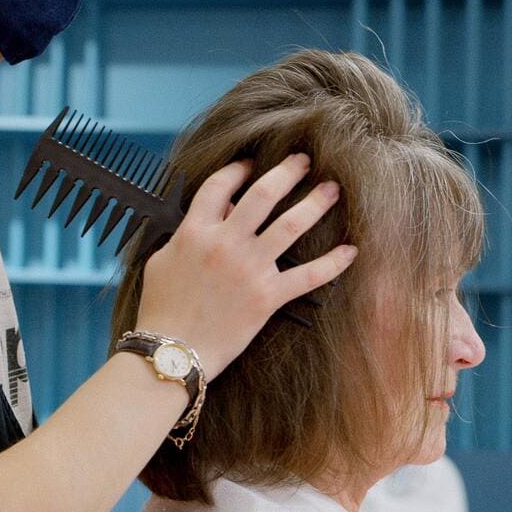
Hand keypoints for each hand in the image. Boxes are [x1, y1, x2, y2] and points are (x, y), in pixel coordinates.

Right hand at [133, 153, 355, 379]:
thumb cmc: (161, 308)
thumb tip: (217, 213)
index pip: (219, 186)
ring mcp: (249, 269)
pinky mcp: (267, 297)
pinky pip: (308, 275)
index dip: (237, 169)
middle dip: (287, 171)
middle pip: (263, 194)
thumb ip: (187, 232)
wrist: (171, 350)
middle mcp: (225, 243)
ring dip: (316, 202)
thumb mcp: (162, 260)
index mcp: (195, 232)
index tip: (250, 163)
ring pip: (291, 225)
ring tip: (333, 188)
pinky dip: (333, 262)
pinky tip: (351, 250)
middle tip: (304, 160)